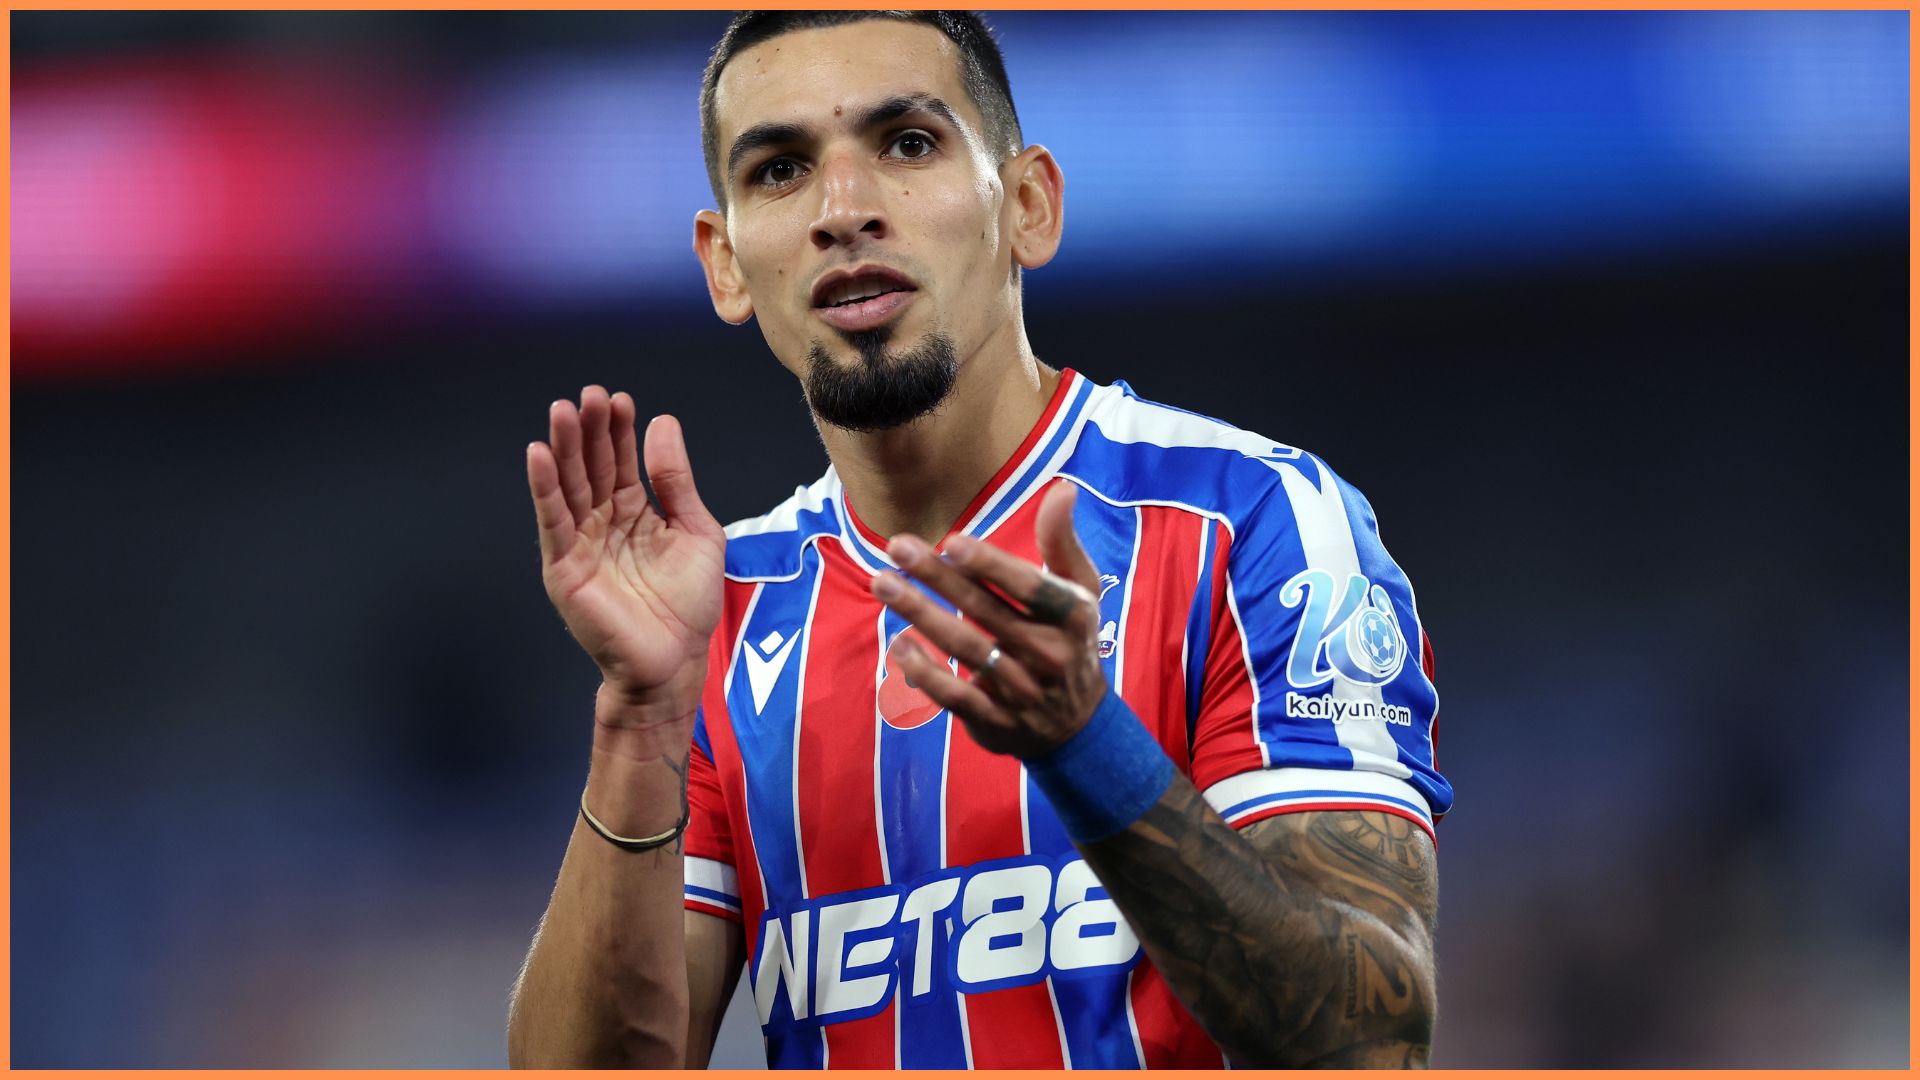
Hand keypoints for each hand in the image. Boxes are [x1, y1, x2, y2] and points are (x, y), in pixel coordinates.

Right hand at [527, 387, 724, 732]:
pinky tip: (538, 455)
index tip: (619, 399)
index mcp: (634, 513)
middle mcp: (602, 523)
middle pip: (592, 467)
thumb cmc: (688, 605)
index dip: (619, 430)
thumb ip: (676, 481)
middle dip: (589, 431)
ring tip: (561, 411)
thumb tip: (663, 423)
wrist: (674, 662)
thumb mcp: (695, 530)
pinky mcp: (565, 567)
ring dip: (563, 448)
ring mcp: (581, 544)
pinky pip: (553, 522)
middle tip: (588, 395)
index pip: (622, 462)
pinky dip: (544, 489)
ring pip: (569, 487)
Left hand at [869, 481, 1106, 757]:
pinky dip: (925, 673)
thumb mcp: (1080, 591)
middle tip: (897, 545)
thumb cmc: (1071, 640)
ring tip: (882, 582)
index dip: (991, 565)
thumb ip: (1062, 543)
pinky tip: (898, 644)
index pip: (1030, 587)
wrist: (1076, 726)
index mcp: (1073, 617)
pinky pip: (955, 697)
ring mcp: (1021, 691)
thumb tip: (1063, 488)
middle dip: (938, 577)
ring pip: (964, 650)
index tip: (953, 541)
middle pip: (985, 612)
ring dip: (919, 614)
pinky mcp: (994, 721)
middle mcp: (1048, 654)